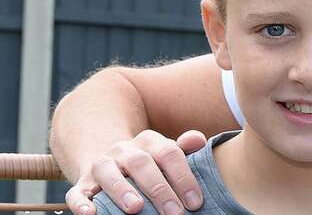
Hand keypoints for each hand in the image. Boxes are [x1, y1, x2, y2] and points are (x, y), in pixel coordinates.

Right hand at [64, 130, 206, 214]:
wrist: (109, 160)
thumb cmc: (149, 163)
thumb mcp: (166, 152)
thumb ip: (184, 147)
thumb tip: (200, 140)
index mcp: (148, 141)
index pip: (169, 154)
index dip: (183, 178)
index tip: (195, 202)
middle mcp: (123, 150)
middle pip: (141, 163)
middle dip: (158, 188)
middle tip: (175, 212)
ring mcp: (101, 166)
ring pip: (108, 172)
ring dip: (122, 189)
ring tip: (136, 208)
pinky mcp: (81, 184)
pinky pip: (76, 192)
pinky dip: (81, 204)